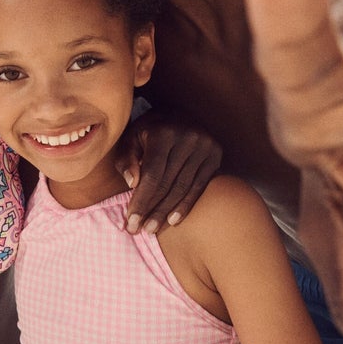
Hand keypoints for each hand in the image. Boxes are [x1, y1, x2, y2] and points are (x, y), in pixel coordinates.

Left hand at [116, 110, 221, 233]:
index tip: (130, 221)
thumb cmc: (148, 131)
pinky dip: (186, 205)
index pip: (152, 174)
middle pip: (168, 183)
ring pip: (183, 188)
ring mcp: (205, 146)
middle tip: (140, 230)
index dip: (141, 200)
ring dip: (167, 212)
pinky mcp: (216, 155)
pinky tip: (173, 221)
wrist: (179, 113)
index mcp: (163, 132)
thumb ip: (126, 159)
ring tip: (153, 228)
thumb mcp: (131, 138)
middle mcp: (187, 137)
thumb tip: (132, 183)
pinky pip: (200, 186)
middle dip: (152, 210)